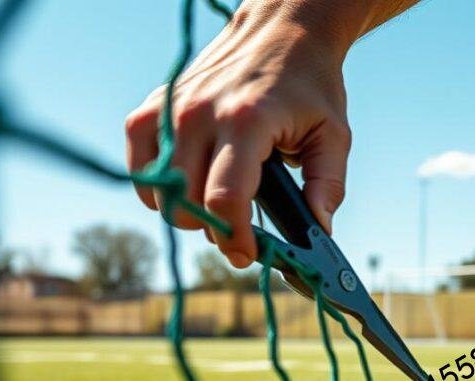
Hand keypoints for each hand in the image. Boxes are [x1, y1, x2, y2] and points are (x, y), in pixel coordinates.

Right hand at [125, 0, 350, 267]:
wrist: (281, 31)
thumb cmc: (310, 85)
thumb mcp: (333, 134)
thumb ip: (328, 186)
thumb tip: (318, 232)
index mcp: (247, 121)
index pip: (224, 199)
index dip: (235, 239)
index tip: (249, 255)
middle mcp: (199, 114)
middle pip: (186, 204)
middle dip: (213, 230)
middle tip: (239, 230)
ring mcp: (170, 110)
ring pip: (161, 193)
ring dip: (187, 212)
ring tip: (219, 204)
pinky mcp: (151, 108)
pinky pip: (141, 170)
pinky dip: (161, 189)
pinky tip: (192, 184)